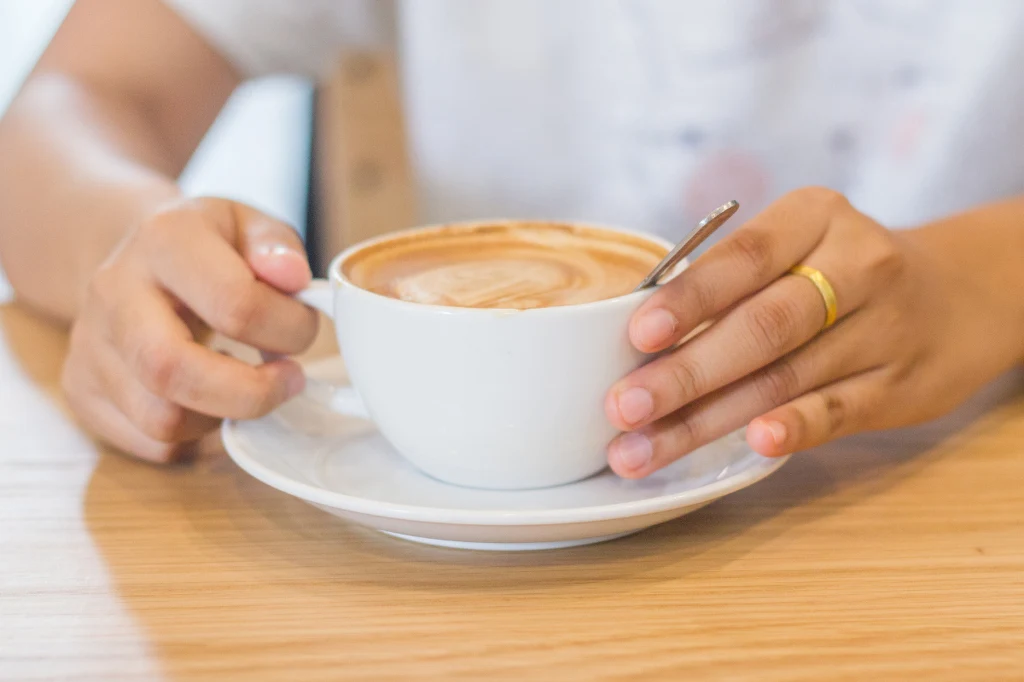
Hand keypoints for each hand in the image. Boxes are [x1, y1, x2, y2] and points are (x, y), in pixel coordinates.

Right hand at [62, 197, 317, 462]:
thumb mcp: (249, 225)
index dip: (289, 329)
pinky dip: (194, 436)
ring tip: (247, 386)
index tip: (303, 332)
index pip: (235, 303)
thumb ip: (278, 246)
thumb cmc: (208, 246)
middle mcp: (114, 290)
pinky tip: (211, 399)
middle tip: (288, 381)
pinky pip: (147, 442)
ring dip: (223, 417)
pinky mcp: (83, 388)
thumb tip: (292, 278)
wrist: (134, 255)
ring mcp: (90, 344)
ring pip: (159, 419)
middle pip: (172, 369)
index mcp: (165, 240)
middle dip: (250, 394)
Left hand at [605, 187, 1016, 477]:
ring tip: (646, 448)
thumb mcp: (798, 246)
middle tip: (623, 407)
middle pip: (761, 326)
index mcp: (815, 217)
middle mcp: (856, 265)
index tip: (637, 336)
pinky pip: (838, 409)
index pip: (745, 256)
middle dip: (685, 372)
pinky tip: (754, 444)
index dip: (689, 298)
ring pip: (785, 377)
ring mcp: (883, 329)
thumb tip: (637, 343)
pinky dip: (795, 427)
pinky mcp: (900, 386)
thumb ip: (732, 282)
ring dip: (708, 419)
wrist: (960, 294)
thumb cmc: (840, 272)